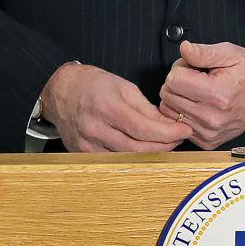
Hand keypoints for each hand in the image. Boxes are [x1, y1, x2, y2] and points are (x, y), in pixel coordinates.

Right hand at [40, 62, 192, 152]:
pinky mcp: (83, 154)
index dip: (168, 133)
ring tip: (165, 143)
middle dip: (164, 145)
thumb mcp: (122, 86)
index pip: (144, 128)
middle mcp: (96, 129)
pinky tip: (143, 150)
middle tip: (179, 138)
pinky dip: (132, 158)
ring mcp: (88, 145)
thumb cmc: (91, 84)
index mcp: (107, 106)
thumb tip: (167, 123)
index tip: (184, 130)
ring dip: (150, 154)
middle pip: (137, 148)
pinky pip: (114, 162)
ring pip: (127, 159)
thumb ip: (145, 107)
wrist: (60, 91)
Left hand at [159, 41, 244, 149]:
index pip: (174, 80)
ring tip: (196, 90)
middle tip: (194, 76)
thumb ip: (204, 52)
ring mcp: (209, 132)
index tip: (192, 66)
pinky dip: (182, 113)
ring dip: (178, 98)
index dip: (180, 67)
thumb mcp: (230, 53)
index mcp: (217, 94)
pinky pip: (178, 125)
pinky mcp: (207, 141)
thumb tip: (184, 49)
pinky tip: (197, 104)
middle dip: (177, 82)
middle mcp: (212, 117)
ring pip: (169, 111)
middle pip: (168, 96)